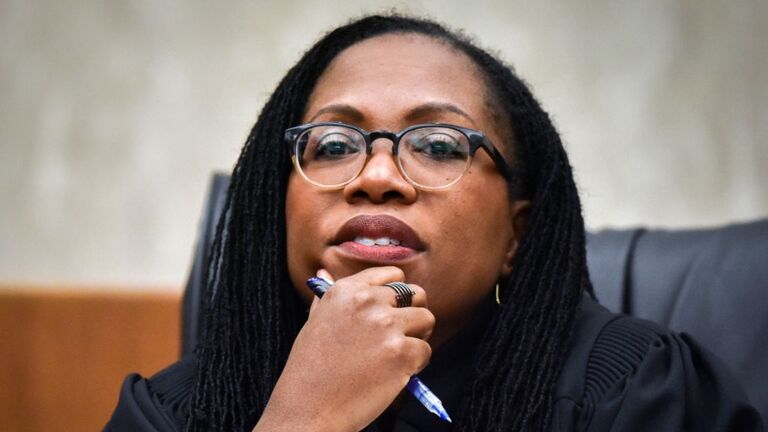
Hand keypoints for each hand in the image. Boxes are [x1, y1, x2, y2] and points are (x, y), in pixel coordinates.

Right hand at [253, 266, 434, 431]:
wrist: (309, 408)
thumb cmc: (310, 369)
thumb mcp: (314, 322)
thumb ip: (327, 297)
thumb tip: (324, 272)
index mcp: (346, 290)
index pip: (392, 275)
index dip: (398, 294)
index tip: (393, 310)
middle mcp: (367, 301)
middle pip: (416, 294)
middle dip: (413, 313)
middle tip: (400, 335)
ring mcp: (386, 326)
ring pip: (426, 319)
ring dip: (417, 337)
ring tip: (397, 355)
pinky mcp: (401, 352)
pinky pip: (426, 350)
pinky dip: (416, 364)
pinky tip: (394, 374)